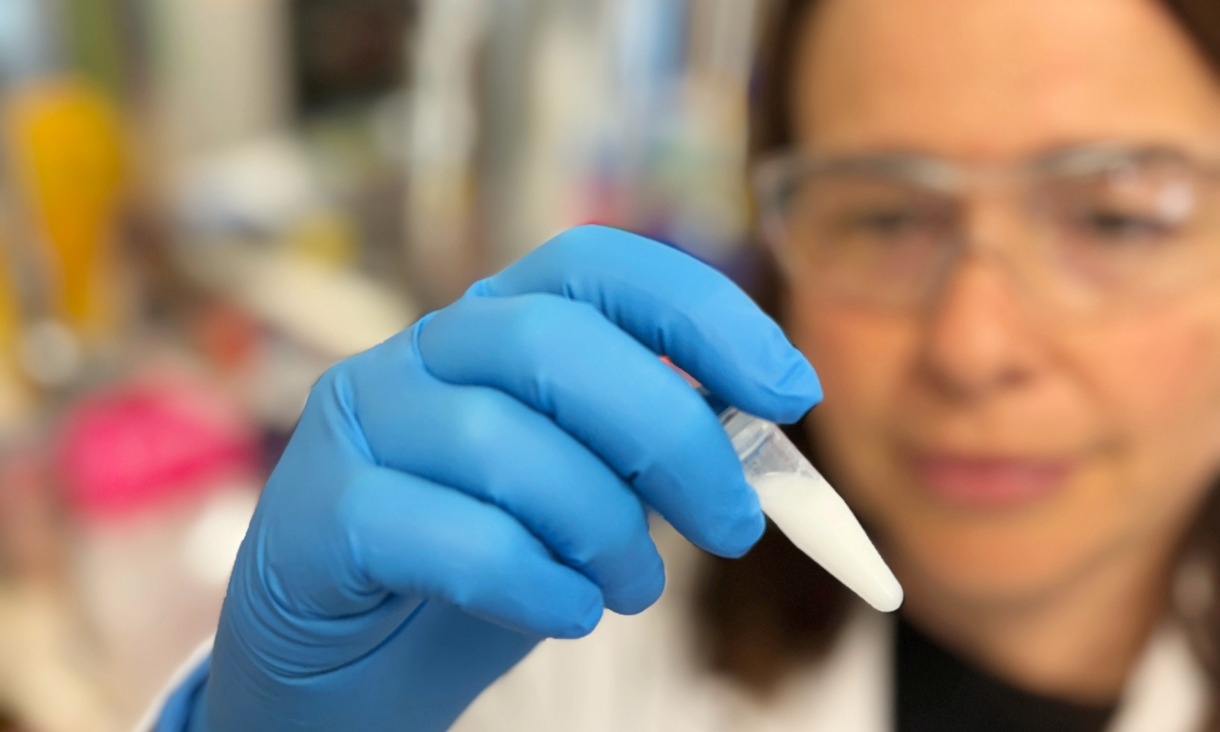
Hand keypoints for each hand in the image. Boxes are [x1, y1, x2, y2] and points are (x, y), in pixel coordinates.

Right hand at [190, 226, 820, 730]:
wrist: (351, 653)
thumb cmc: (484, 556)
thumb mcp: (585, 492)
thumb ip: (651, 453)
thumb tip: (760, 432)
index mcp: (496, 325)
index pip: (597, 267)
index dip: (703, 312)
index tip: (790, 392)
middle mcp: (423, 352)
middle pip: (554, 344)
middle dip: (670, 437)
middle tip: (733, 526)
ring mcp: (359, 423)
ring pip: (500, 443)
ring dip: (601, 528)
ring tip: (630, 589)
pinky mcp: (313, 513)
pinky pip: (443, 533)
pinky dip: (530, 579)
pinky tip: (567, 610)